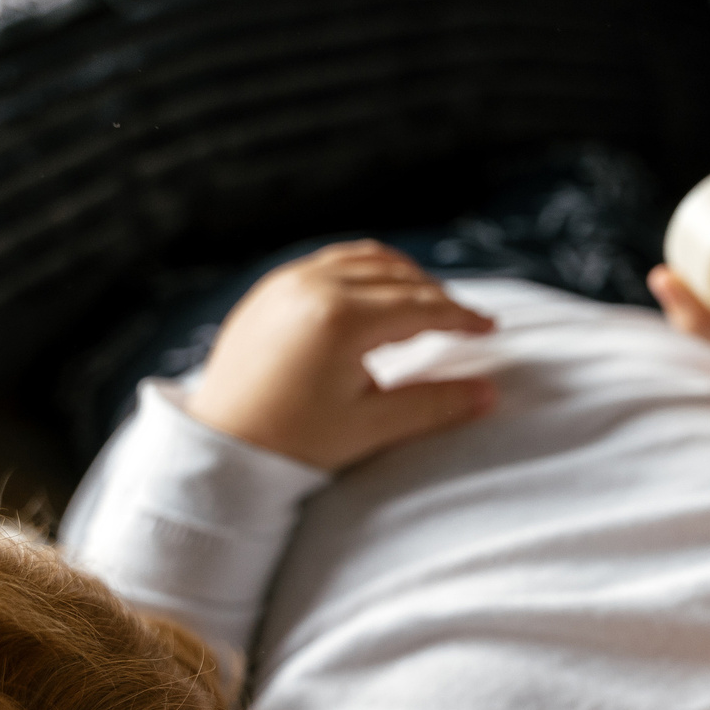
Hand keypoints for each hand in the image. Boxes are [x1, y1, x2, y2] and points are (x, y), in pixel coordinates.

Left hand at [186, 241, 496, 468]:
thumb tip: (489, 394)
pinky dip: (365, 273)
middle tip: (463, 322)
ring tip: (426, 304)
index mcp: (341, 319)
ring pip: (364, 261)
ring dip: (403, 277)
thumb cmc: (291, 444)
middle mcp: (313, 287)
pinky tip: (377, 297)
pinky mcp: (269, 289)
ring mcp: (287, 282)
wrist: (218, 448)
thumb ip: (434, 405)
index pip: (420, 307)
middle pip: (397, 278)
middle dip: (437, 297)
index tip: (490, 329)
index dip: (462, 318)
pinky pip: (330, 263)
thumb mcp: (370, 427)